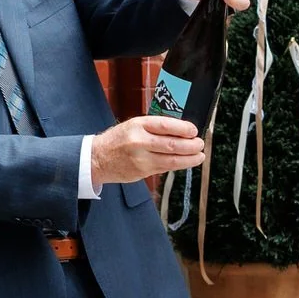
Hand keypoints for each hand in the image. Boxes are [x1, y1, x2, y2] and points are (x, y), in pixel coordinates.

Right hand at [90, 115, 205, 184]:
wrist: (97, 158)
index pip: (166, 125)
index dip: (184, 128)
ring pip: (172, 160)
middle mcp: (139, 141)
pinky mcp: (142, 172)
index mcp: (138, 125)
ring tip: (199, 156)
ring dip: (189, 159)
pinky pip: (165, 168)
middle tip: (200, 145)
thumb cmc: (119, 139)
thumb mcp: (134, 125)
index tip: (194, 131)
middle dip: (191, 146)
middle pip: (172, 145)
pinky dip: (177, 165)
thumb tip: (182, 131)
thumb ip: (155, 127)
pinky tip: (185, 162)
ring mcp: (141, 159)